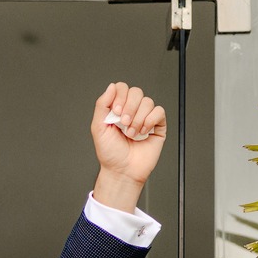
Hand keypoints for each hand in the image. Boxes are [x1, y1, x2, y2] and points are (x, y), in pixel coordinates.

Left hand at [90, 81, 166, 211]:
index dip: (119, 96)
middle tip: (123, 124)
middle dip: (129, 108)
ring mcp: (145, 117)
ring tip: (131, 134)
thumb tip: (111, 86)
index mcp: (117, 109)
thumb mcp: (98, 128)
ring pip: (147, 102)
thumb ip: (102, 105)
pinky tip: (143, 132)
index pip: (122, 88)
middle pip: (136, 92)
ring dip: (138, 119)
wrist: (122, 171)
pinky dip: (150, 120)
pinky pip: (159, 111)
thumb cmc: (110, 153)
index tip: (114, 113)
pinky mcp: (157, 125)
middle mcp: (132, 111)